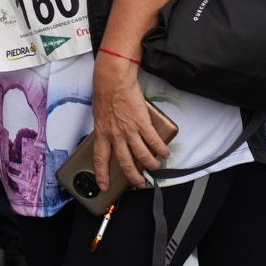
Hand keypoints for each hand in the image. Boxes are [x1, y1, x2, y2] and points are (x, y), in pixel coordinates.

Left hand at [89, 51, 169, 192]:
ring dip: (151, 164)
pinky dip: (161, 149)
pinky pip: (154, 141)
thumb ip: (105, 128)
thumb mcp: (99, 115)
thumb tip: (111, 136)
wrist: (113, 80)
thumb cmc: (105, 93)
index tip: (103, 186)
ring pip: (142, 155)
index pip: (100, 158)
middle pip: (125, 162)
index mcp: (102, 132)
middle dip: (133, 176)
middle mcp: (115, 135)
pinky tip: (165, 152)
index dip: (101, 174)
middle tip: (139, 182)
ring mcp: (129, 130)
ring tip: (156, 167)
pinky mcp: (142, 123)